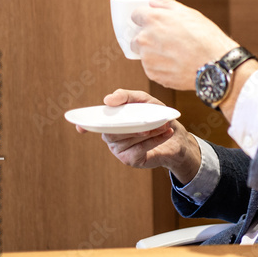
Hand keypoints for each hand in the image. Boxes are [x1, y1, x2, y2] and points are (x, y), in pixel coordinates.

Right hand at [77, 89, 201, 183]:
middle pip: (112, 131)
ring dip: (148, 131)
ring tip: (163, 125)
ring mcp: (119, 150)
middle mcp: (111, 136)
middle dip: (132, 125)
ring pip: (126, 139)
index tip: (81, 127)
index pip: (93, 123)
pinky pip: (138, 149)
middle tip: (151, 121)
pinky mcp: (130, 160)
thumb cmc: (156, 116)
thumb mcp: (144, 101)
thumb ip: (127, 96)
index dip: (85, 124)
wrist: (177, 137)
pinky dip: (154, 139)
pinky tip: (166, 133)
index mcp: (111, 121)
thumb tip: (108, 100)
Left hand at [130, 0, 238, 90]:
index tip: (153, 23)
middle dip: (147, 39)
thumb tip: (153, 4)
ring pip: (144, 55)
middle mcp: (145, 38)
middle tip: (167, 42)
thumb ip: (167, 6)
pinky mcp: (152, 74)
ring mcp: (147, 58)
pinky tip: (177, 65)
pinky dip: (161, 67)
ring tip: (176, 55)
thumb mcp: (190, 13)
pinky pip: (152, 68)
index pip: (135, 15)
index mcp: (153, 19)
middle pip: (136, 38)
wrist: (215, 65)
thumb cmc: (205, 37)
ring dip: (155, 54)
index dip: (145, 19)